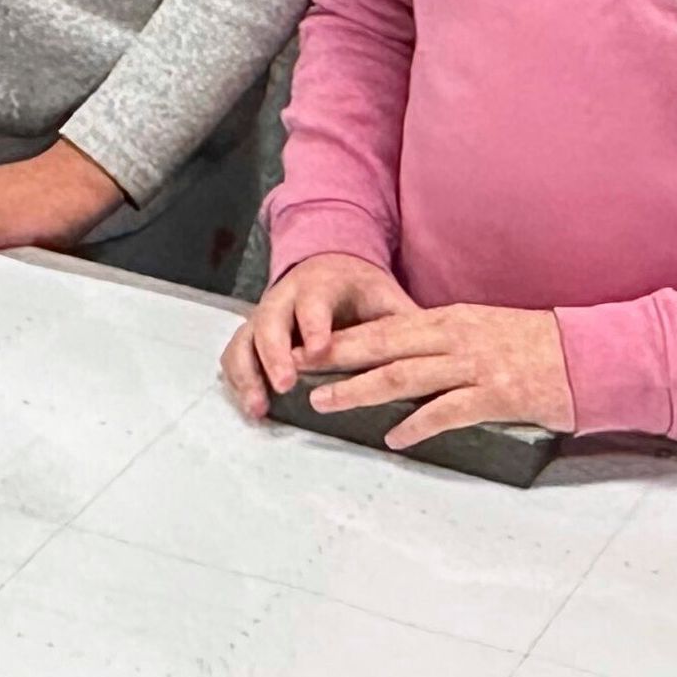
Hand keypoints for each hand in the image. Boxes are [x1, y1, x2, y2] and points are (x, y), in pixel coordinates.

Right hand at [222, 252, 420, 417]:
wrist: (328, 267)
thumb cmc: (361, 292)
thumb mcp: (386, 299)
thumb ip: (404, 322)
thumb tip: (440, 350)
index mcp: (320, 285)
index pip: (313, 302)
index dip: (313, 325)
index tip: (319, 350)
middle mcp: (284, 297)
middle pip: (269, 321)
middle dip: (274, 354)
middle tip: (285, 384)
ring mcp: (264, 316)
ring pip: (245, 340)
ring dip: (248, 374)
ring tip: (259, 408)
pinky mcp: (252, 335)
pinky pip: (235, 354)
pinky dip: (239, 381)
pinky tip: (253, 409)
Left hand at [308, 300, 576, 446]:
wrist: (590, 356)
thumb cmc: (538, 347)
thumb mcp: (485, 331)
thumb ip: (446, 343)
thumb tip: (406, 359)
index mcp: (451, 320)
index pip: (386, 327)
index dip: (344, 338)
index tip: (309, 346)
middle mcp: (456, 338)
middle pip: (384, 345)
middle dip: (337, 358)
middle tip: (300, 369)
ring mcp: (475, 366)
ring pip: (405, 376)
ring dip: (361, 390)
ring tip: (328, 403)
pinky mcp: (496, 395)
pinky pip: (447, 411)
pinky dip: (416, 424)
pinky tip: (394, 437)